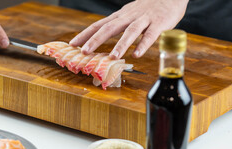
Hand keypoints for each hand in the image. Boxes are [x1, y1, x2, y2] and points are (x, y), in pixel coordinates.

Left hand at [70, 0, 188, 58]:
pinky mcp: (159, 23)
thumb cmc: (147, 8)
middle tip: (84, 52)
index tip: (72, 45)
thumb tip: (99, 39)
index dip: (85, 34)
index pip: (98, 25)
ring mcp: (143, 19)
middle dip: (95, 40)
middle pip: (109, 28)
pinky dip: (143, 44)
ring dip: (120, 44)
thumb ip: (116, 26)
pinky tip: (137, 54)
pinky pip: (150, 35)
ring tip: (112, 57)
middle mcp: (128, 17)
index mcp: (119, 17)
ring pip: (130, 31)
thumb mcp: (127, 15)